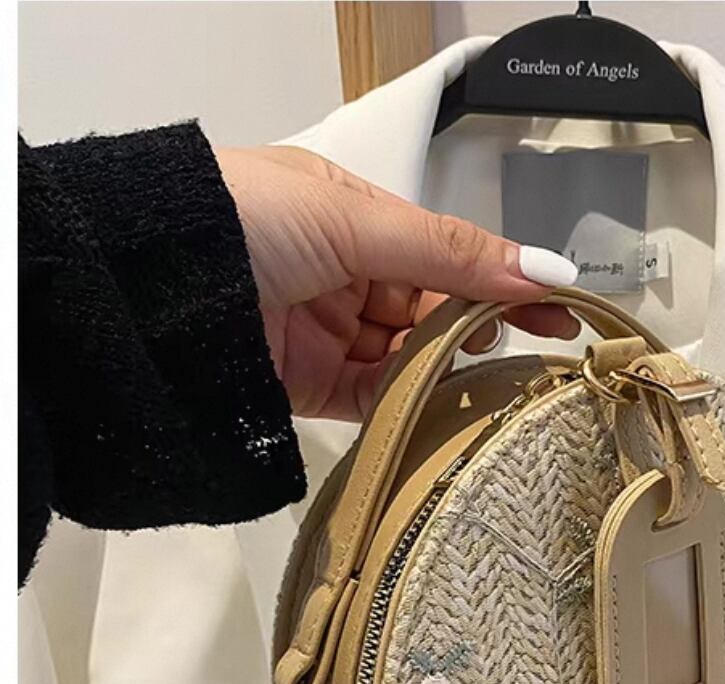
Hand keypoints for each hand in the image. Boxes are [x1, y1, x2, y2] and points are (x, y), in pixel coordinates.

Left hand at [214, 146, 579, 420]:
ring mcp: (326, 333)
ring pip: (409, 356)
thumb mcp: (354, 221)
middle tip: (521, 345)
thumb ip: (450, 253)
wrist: (144, 287)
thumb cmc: (251, 223)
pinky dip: (409, 403)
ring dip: (446, 367)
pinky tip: (447, 405)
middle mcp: (342, 274)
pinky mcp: (308, 387)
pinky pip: (374, 397)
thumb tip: (545, 268)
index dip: (502, 279)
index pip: (444, 253)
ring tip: (487, 376)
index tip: (560, 307)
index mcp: (350, 218)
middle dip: (476, 325)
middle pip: (432, 308)